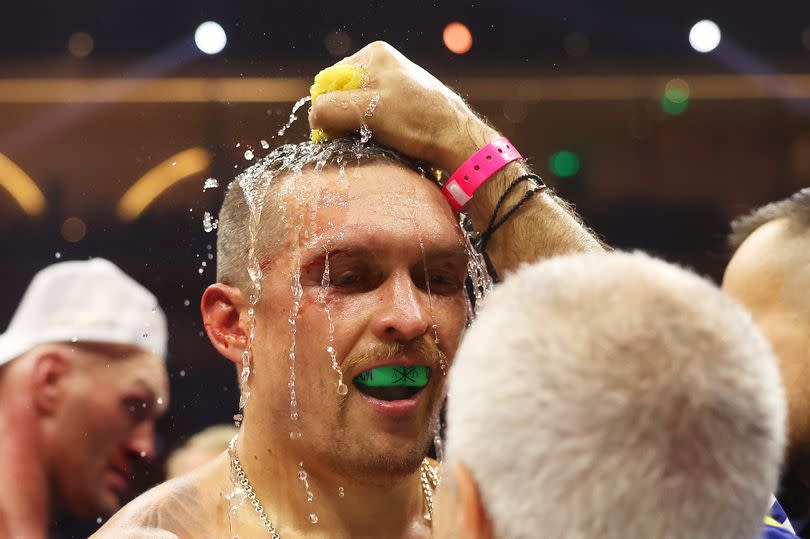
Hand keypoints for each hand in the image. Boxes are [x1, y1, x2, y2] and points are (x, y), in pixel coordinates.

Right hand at [308, 41, 499, 171]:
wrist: (457, 139)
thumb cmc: (417, 121)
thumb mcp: (367, 112)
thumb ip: (331, 109)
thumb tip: (313, 117)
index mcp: (374, 54)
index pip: (330, 80)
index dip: (327, 107)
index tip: (334, 130)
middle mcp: (385, 65)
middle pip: (344, 95)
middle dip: (343, 118)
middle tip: (355, 138)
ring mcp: (396, 85)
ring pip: (359, 109)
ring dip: (359, 128)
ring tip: (375, 140)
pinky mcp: (404, 105)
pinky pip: (376, 118)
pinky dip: (374, 132)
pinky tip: (386, 141)